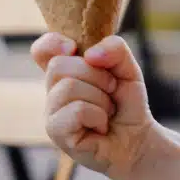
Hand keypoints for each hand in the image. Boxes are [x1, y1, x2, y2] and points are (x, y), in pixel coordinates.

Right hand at [31, 33, 157, 179]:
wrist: (136, 136)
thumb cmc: (126, 102)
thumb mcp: (128, 68)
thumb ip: (115, 49)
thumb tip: (90, 54)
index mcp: (67, 71)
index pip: (42, 50)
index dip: (52, 43)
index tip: (73, 48)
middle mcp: (53, 91)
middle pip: (59, 65)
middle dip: (97, 75)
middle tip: (110, 90)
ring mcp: (52, 112)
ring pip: (68, 87)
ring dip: (100, 97)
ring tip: (106, 109)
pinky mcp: (56, 133)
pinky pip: (77, 111)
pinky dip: (98, 115)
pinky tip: (101, 125)